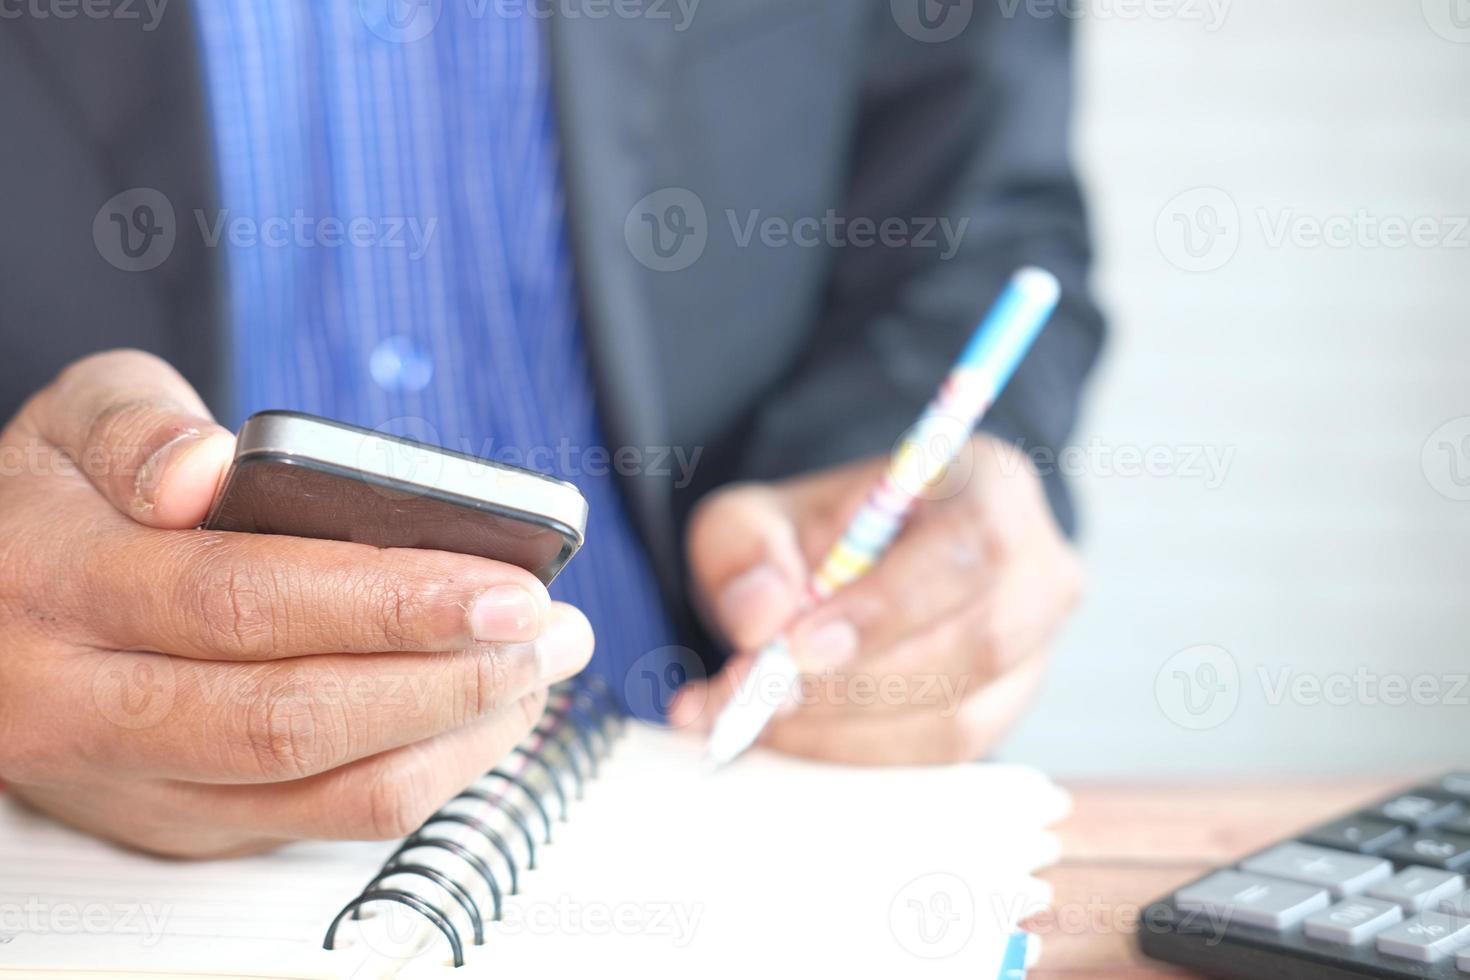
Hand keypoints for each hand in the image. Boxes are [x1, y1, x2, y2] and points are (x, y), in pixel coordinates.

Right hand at [0, 351, 592, 856]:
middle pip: (295, 716)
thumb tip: (206, 473)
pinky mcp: (180, 825)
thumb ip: (140, 426)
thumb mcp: (74, 418)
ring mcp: (134, 784)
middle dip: (450, 679)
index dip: (389, 600)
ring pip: (324, 790)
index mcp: (60, 586)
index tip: (507, 585)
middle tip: (551, 633)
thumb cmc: (54, 503)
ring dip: (461, 736)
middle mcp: (84, 707)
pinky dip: (425, 774)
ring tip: (540, 671)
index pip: (243, 601)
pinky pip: (324, 823)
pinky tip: (481, 715)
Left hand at [671, 434, 1081, 764]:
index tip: (801, 644)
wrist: (828, 579)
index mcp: (988, 484)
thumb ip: (746, 551)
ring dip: (849, 726)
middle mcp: (1035, 565)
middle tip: (765, 693)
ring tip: (761, 711)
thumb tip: (761, 613)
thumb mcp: (751, 519)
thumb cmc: (805, 539)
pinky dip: (858, 751)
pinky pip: (943, 753)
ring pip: (962, 711)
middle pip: (981, 639)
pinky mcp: (1005, 709)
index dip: (892, 603)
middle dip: (861, 681)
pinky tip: (793, 733)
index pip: (972, 543)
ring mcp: (1034, 647)